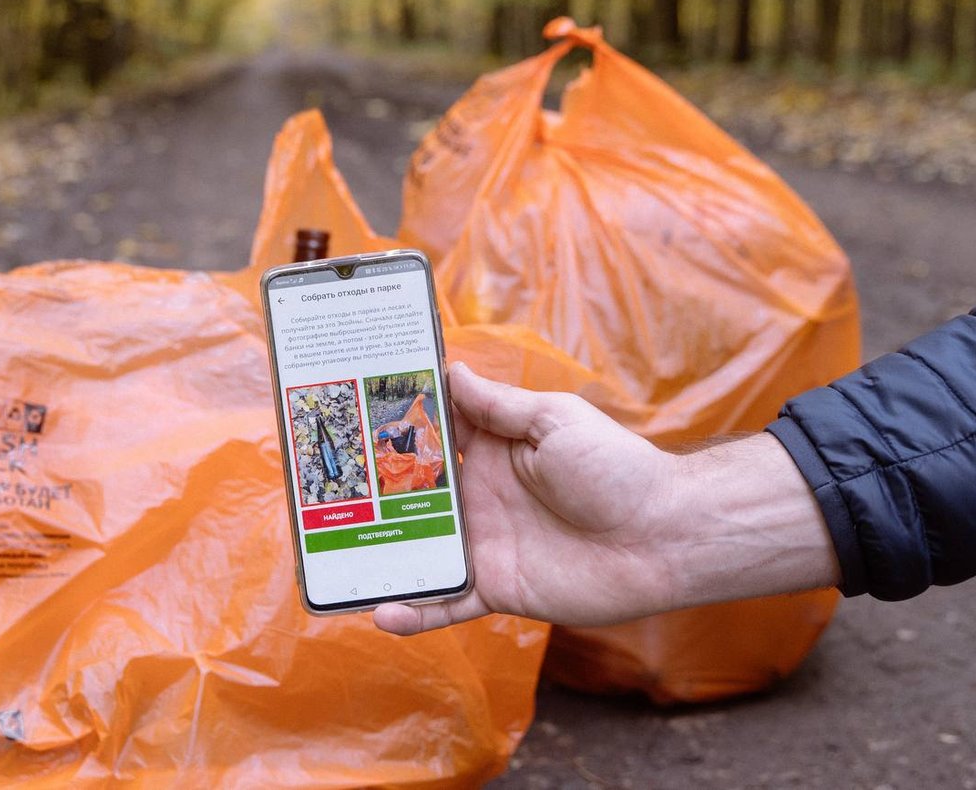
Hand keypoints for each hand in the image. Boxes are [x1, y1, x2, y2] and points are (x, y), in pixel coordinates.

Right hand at [372, 363, 837, 635]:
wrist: (664, 535)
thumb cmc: (614, 467)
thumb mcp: (554, 420)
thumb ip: (498, 406)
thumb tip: (448, 370)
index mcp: (491, 450)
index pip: (431, 435)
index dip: (392, 427)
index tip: (347, 415)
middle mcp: (478, 496)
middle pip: (411, 494)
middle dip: (369, 492)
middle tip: (318, 490)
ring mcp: (483, 544)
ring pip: (418, 550)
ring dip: (379, 553)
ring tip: (330, 556)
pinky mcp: (496, 588)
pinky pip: (446, 603)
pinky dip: (415, 612)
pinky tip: (382, 611)